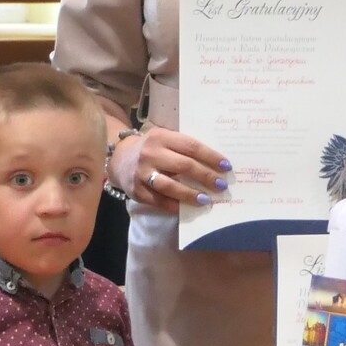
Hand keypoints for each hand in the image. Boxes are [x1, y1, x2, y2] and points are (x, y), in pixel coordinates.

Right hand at [112, 126, 230, 211]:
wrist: (119, 158)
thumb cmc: (152, 149)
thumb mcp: (165, 139)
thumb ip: (184, 148)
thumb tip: (215, 163)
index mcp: (161, 137)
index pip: (191, 147)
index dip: (211, 157)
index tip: (226, 166)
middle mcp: (150, 154)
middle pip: (184, 166)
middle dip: (206, 177)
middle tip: (221, 185)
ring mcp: (142, 173)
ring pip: (170, 186)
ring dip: (191, 194)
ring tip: (206, 200)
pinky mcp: (137, 191)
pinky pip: (159, 201)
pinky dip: (175, 206)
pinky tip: (187, 208)